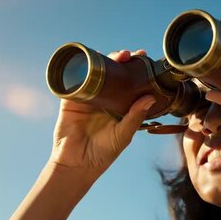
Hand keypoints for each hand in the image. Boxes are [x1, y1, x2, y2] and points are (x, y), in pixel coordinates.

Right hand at [48, 50, 155, 177]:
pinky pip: (75, 81)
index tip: (145, 57)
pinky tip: (90, 61)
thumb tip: (150, 98)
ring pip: (96, 72)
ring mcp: (88, 96)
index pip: (129, 82)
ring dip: (105, 60)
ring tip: (118, 56)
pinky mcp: (71, 99)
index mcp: (119, 105)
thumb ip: (135, 117)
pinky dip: (81, 70)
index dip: (136, 69)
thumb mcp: (123, 135)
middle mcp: (105, 98)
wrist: (77, 164)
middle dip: (121, 60)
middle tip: (131, 55)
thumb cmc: (103, 153)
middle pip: (113, 72)